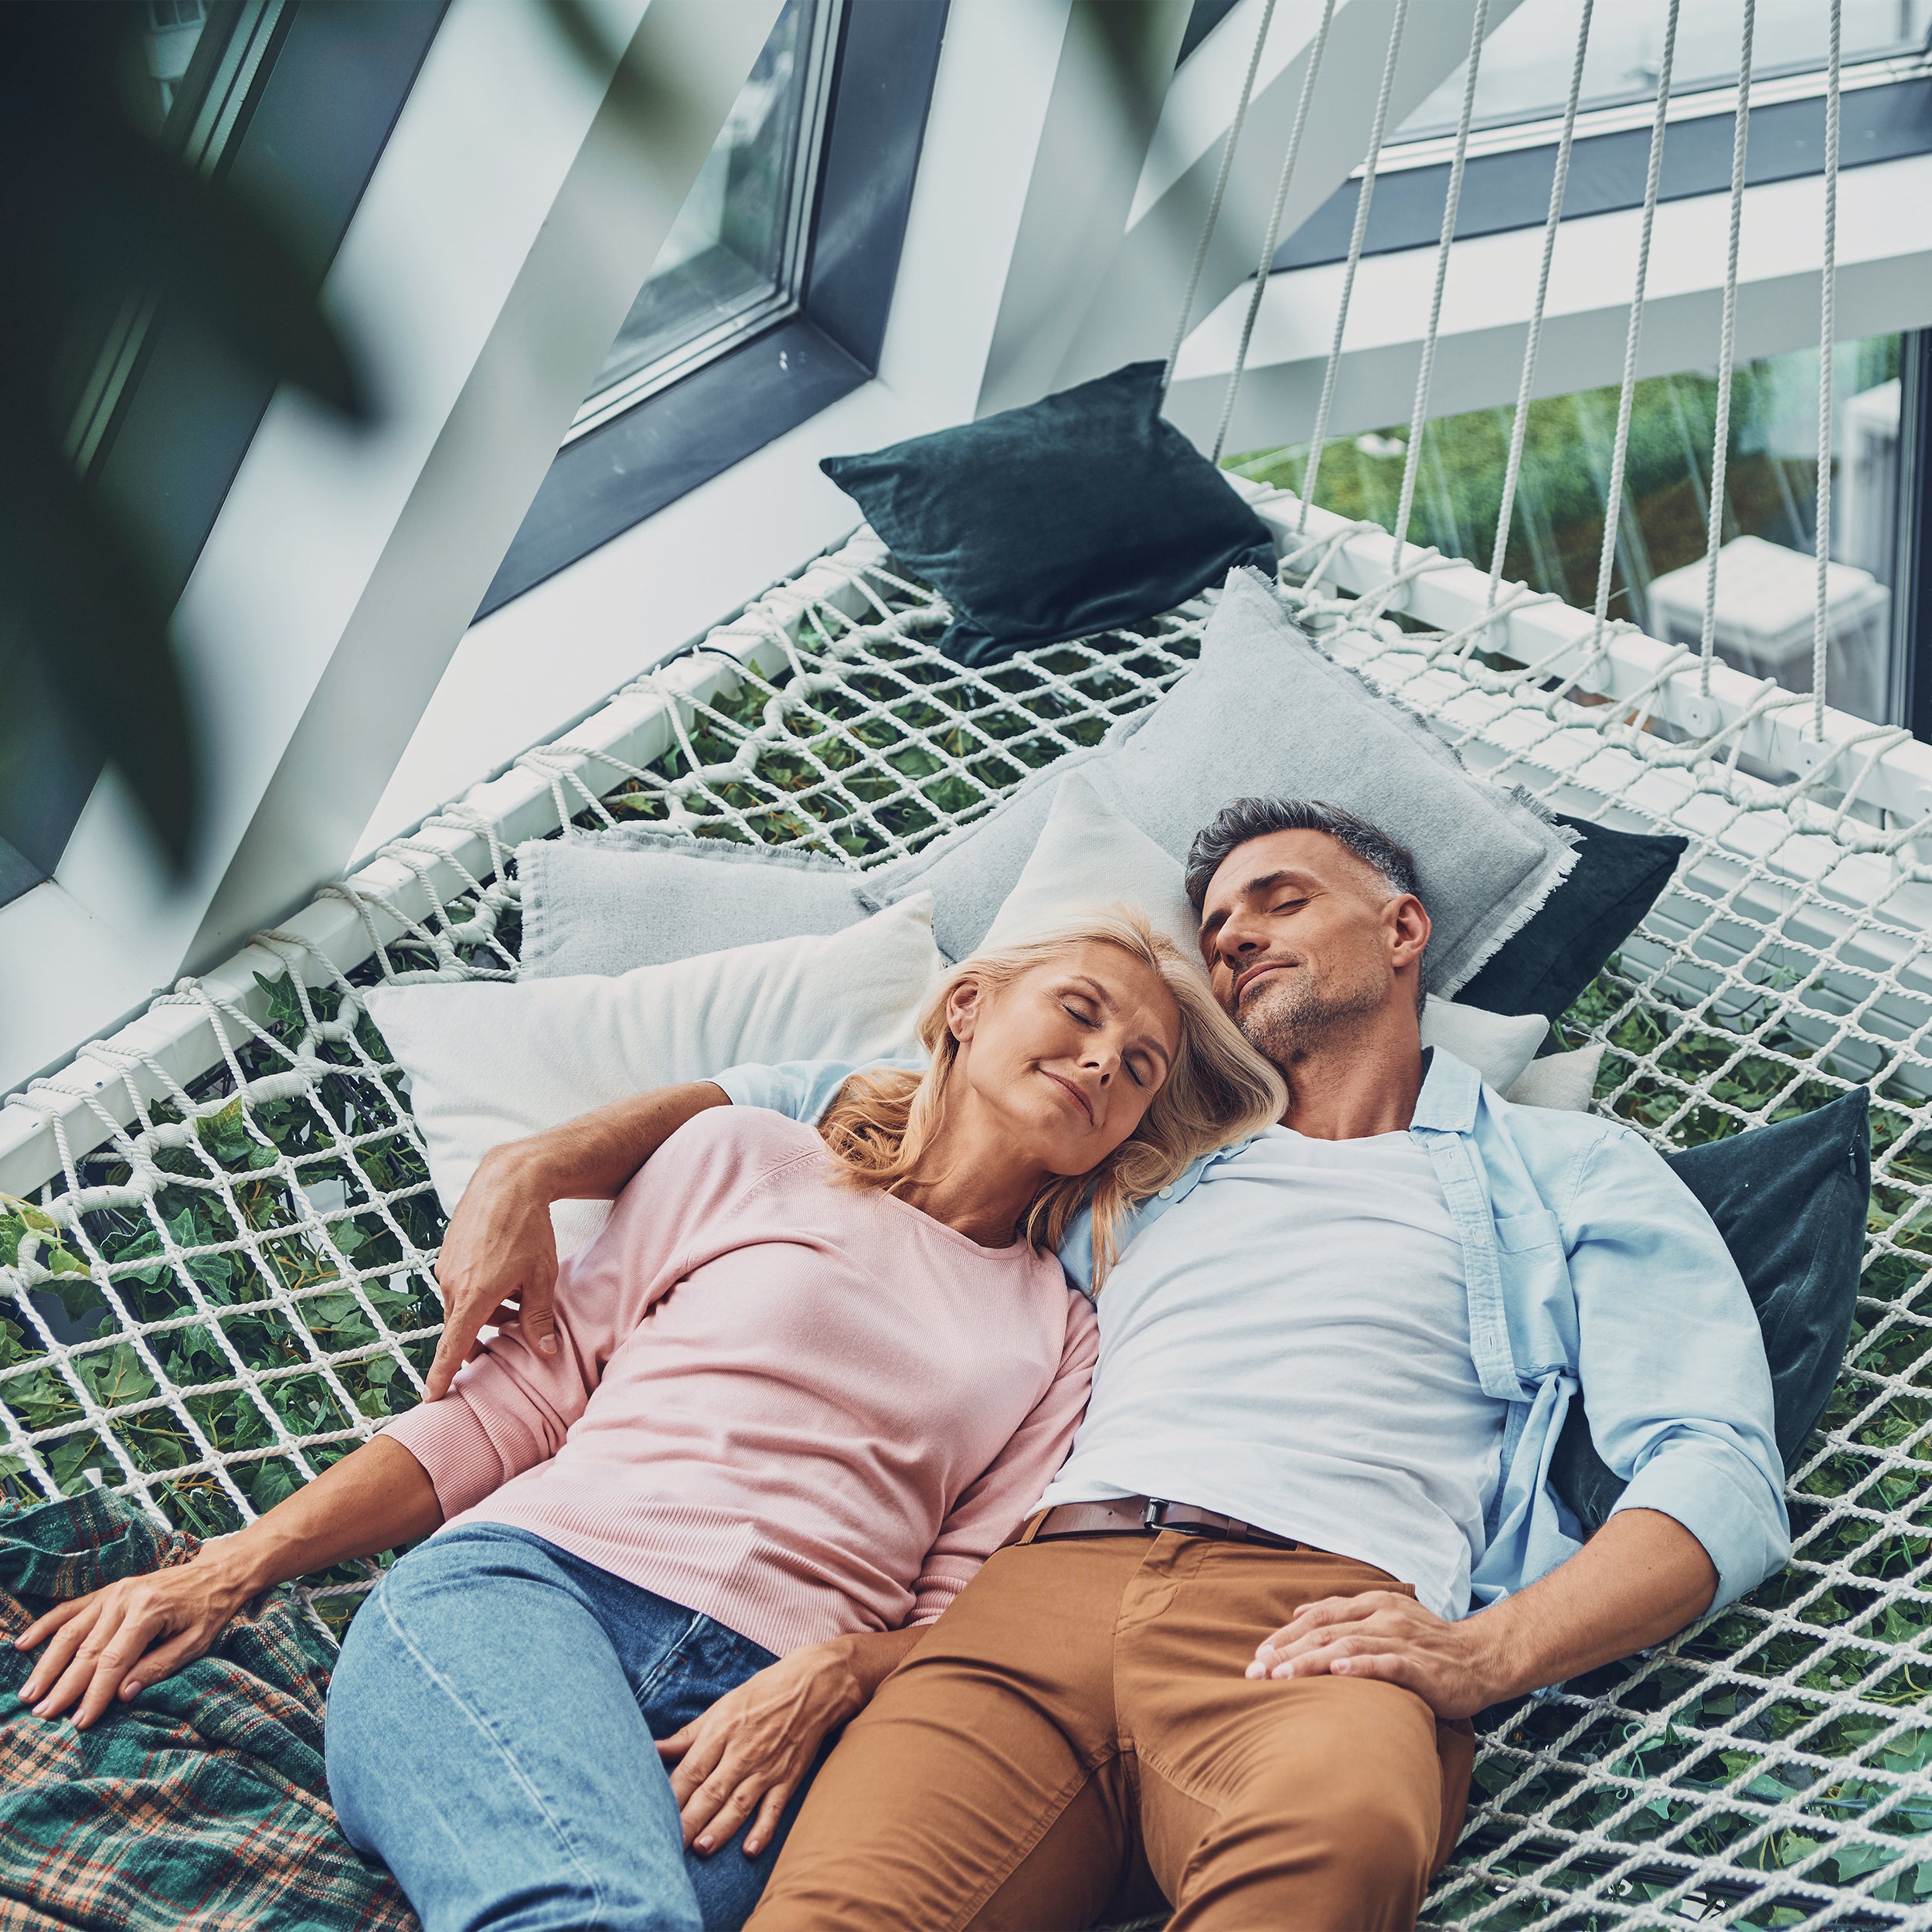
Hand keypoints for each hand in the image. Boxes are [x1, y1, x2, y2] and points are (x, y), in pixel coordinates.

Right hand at [13, 1550, 252, 1729]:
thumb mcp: (196, 1643)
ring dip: (47, 1663)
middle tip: (43, 1715)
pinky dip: (45, 1626)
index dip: (95, 1694)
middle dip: (64, 1686)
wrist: (218, 1571)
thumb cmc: (210, 1610)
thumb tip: (123, 1695)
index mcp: (149, 1612)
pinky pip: (70, 1609)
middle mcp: (125, 1599)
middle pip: (87, 1650)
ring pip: (71, 1632)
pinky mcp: (107, 1591)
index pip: (114, 1661)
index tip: (79, 1721)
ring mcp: (113, 1593)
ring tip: (29, 1693)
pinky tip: (23, 1643)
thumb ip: (159, 1667)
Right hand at [427, 1144, 559, 1398]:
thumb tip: (544, 1353)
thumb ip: (538, 1318)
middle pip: (462, 1326)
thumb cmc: (530, 1229)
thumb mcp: (542, 1276)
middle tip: (510, 1337)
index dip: (441, 1375)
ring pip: (463, 1303)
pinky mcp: (447, 1251)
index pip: (452, 1347)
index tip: (431, 1397)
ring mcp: (446, 1266)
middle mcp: (451, 1284)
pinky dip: (479, 1290)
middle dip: (484, 1335)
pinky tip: (505, 1276)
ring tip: (518, 1300)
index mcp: (473, 1296)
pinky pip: (460, 1283)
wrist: (508, 1180)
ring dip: (485, 1310)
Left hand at [656, 1644, 860, 1857]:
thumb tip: (652, 1749)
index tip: (650, 1817)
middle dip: (688, 1821)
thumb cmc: (762, 1694)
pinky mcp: (789, 1777)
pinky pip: (774, 1808)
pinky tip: (750, 1850)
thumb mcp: (721, 1707)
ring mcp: (767, 1767)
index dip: (671, 1796)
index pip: (691, 1770)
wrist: (814, 1685)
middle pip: (711, 1791)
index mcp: (722, 1730)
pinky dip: (763, 1829)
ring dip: (720, 1828)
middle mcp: (743, 1751)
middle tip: (668, 1846)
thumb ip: (687, 1735)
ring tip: (701, 1848)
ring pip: (739, 1804)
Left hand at [1244, 1589, 1507, 1720]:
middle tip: (1256, 1671)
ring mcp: (1403, 1641)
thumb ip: (1344, 1613)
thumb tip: (1298, 1613)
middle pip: (1326, 1632)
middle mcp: (1384, 1617)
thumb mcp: (1385, 1617)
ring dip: (1312, 1661)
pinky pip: (1388, 1664)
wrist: (1481, 1658)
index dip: (1286, 1634)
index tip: (1258, 1654)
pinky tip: (1339, 1673)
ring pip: (1349, 1647)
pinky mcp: (1422, 1667)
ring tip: (1283, 1676)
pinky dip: (1362, 1667)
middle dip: (1287, 1652)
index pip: (1320, 1616)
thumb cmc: (1427, 1643)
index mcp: (1373, 1604)